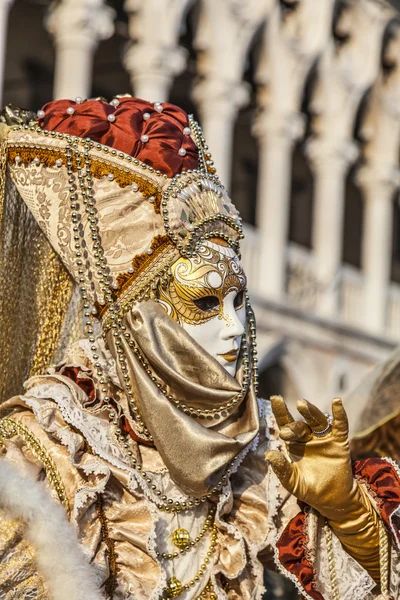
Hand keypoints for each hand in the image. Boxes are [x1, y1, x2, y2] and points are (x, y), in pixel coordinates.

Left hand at [265, 395, 356, 521]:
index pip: (286, 424)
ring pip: (317, 421)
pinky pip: (340, 426)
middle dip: (293, 426)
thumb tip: (268, 454)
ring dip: (310, 412)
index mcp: (294, 444)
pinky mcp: (340, 443)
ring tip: (302, 404)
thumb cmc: (309, 489)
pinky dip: (339, 414)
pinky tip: (336, 402)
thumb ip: (282, 468)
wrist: (332, 500)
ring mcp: (324, 439)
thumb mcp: (292, 481)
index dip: (280, 411)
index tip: (275, 398)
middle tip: (286, 431)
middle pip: (300, 425)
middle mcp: (308, 437)